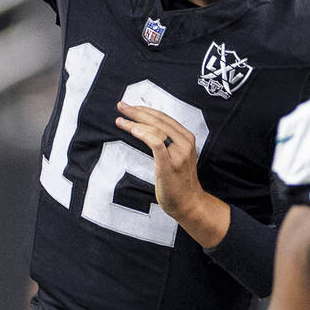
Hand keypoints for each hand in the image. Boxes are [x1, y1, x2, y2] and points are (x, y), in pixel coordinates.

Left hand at [115, 100, 229, 245]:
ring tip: (120, 119)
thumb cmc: (179, 181)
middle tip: (121, 106)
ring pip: (156, 129)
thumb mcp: (177, 155)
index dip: (145, 109)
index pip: (163, 117)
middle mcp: (185, 142)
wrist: (189, 203)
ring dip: (136, 122)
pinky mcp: (170, 164)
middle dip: (137, 111)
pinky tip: (133, 130)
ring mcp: (179, 153)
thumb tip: (146, 128)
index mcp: (186, 137)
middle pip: (158, 120)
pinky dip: (144, 134)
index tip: (130, 106)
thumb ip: (168, 141)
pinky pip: (157, 143)